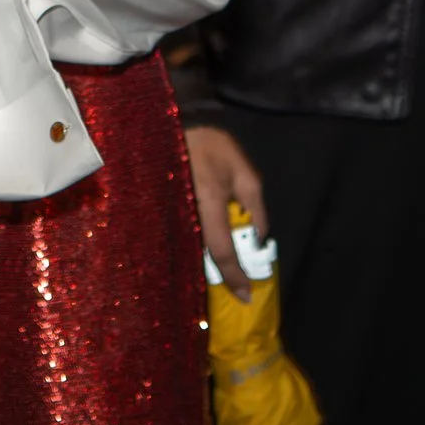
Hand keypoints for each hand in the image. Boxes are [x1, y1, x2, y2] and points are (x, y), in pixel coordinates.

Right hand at [185, 124, 269, 301]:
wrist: (178, 128)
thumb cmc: (214, 148)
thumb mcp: (246, 173)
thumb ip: (256, 208)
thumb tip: (259, 239)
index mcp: (209, 202)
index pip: (222, 249)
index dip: (234, 275)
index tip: (245, 296)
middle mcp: (186, 214)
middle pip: (203, 257)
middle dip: (222, 276)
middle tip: (239, 289)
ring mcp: (172, 214)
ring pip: (192, 250)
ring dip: (210, 265)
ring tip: (227, 276)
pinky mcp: (165, 213)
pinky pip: (184, 238)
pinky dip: (199, 249)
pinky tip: (209, 254)